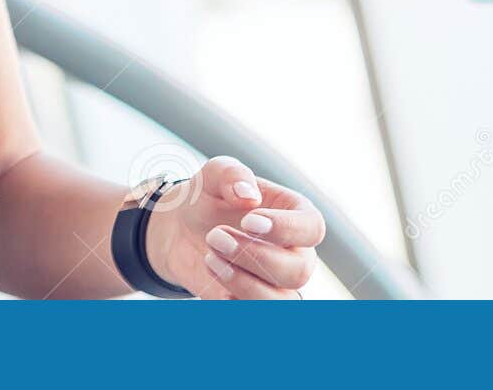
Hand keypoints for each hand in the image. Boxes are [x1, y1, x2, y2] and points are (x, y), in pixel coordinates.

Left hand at [143, 156, 325, 299]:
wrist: (180, 228)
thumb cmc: (208, 197)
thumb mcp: (213, 174)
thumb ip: (232, 174)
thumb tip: (248, 195)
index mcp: (294, 214)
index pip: (312, 227)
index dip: (286, 228)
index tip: (248, 222)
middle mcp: (294, 253)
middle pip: (299, 270)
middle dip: (256, 257)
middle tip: (216, 236)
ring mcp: (277, 283)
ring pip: (284, 302)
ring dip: (245, 284)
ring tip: (210, 259)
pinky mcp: (254, 304)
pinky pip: (258, 318)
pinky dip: (236, 305)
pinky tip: (214, 284)